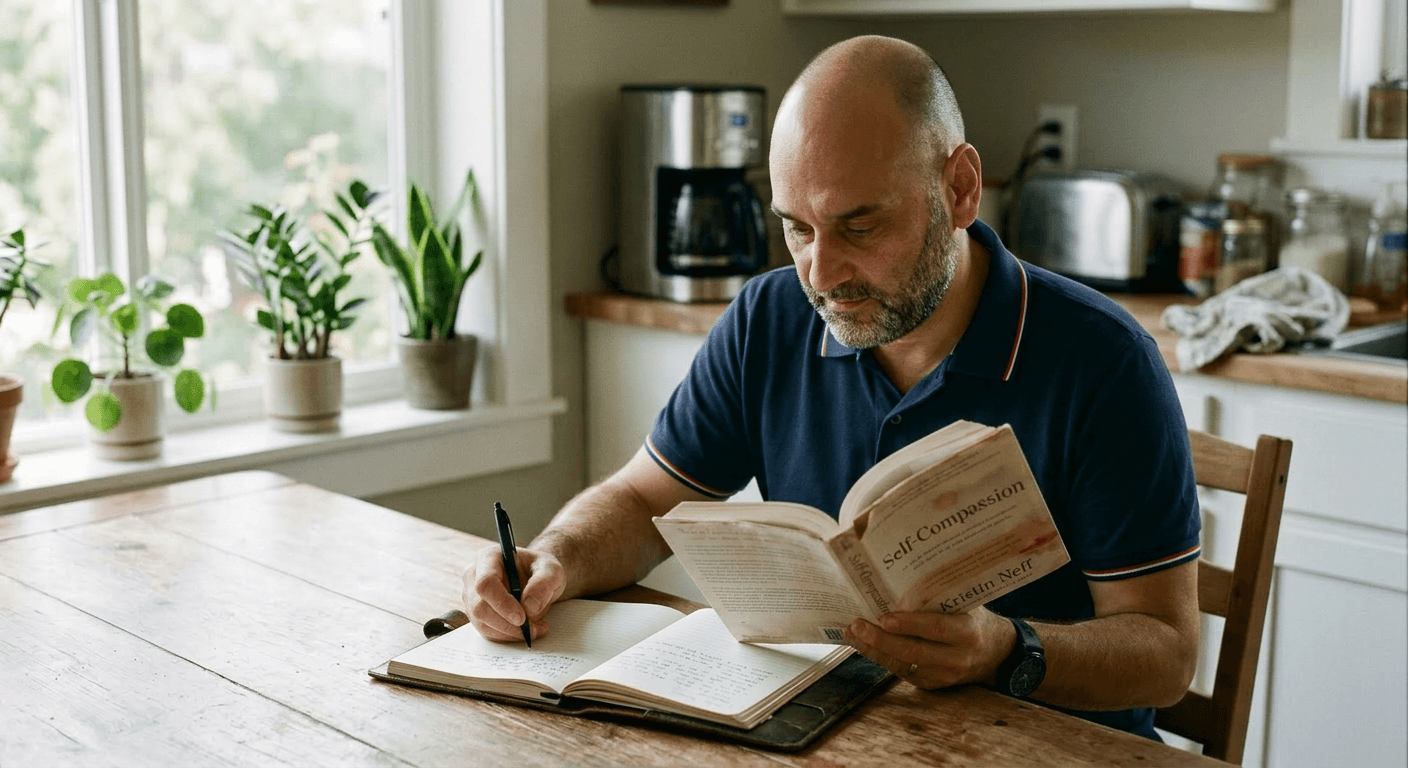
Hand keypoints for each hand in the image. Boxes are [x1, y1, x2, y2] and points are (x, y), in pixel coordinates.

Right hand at [461, 544, 565, 642]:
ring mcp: (472, 596)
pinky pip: (487, 631)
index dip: (501, 603)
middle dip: (507, 623)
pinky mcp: (476, 614)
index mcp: (489, 557)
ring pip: (481, 623)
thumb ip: (543, 583)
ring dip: (509, 632)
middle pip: (479, 607)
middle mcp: (474, 576)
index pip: (486, 583)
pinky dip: (507, 636)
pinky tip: (525, 630)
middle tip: (534, 628)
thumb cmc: (541, 569)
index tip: (522, 618)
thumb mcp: (552, 570)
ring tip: (536, 629)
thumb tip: (529, 607)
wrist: (537, 579)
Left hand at [844, 607, 1015, 689]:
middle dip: (881, 640)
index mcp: (968, 633)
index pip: (936, 629)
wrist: (996, 653)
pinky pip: (901, 671)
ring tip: (852, 633)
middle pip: (913, 651)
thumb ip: (941, 596)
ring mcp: (942, 676)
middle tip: (857, 625)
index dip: (909, 625)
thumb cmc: (975, 619)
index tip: (884, 618)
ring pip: (902, 665)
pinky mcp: (930, 685)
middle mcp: (956, 658)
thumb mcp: (967, 604)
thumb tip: (903, 574)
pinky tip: (863, 644)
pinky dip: (880, 657)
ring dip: (873, 650)